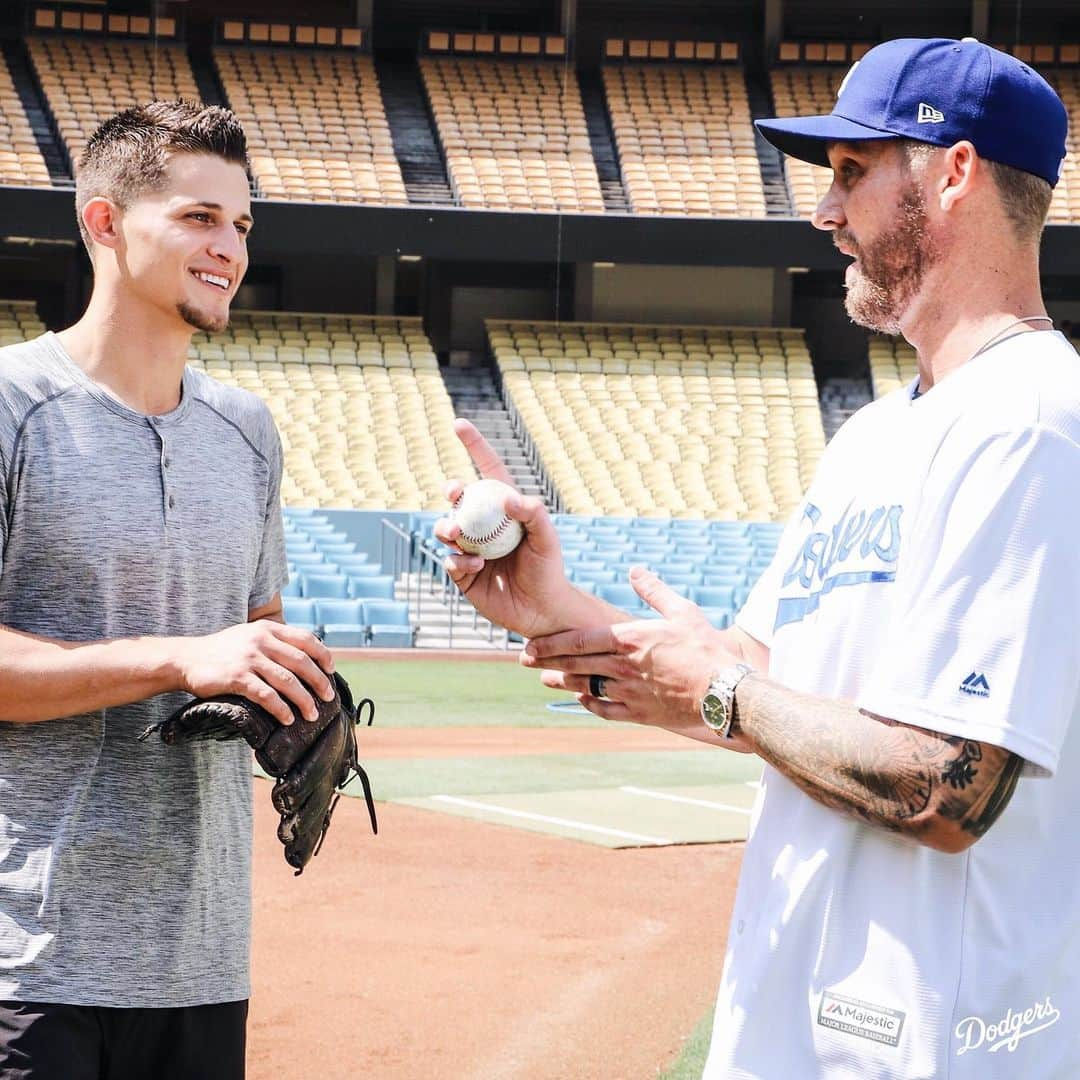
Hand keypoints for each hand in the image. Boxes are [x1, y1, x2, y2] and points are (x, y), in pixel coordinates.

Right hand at [173, 620, 335, 726]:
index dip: (322, 655)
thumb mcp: (249, 636)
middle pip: (301, 662)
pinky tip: (287, 719)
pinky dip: (281, 709)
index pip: (305, 639)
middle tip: (328, 697)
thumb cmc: (222, 651)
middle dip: (319, 681)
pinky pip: (266, 696)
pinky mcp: (237, 677)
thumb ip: (274, 642)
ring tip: (312, 714)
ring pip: (287, 681)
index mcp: (267, 629)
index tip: (331, 670)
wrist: (185, 658)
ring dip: (304, 700)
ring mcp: (249, 659)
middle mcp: (261, 641)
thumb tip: (304, 658)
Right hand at [435, 418, 589, 638]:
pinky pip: (450, 560)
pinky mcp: (463, 574)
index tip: (458, 423)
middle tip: (454, 494)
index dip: (473, 446)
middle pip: (459, 500)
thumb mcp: (547, 539)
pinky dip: (458, 559)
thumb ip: (533, 515)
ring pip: (446, 528)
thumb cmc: (549, 570)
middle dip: (452, 491)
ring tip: (456, 534)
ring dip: (446, 526)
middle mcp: (484, 526)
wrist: (541, 611)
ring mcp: (471, 549)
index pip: (487, 470)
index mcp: (504, 510)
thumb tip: (506, 497)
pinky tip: (474, 565)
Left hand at [521, 567, 749, 747]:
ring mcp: (628, 693)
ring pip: (585, 687)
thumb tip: (635, 570)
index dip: (550, 644)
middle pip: (573, 664)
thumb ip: (653, 591)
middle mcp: (621, 667)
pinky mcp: (639, 714)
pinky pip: (605, 710)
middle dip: (545, 661)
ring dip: (562, 683)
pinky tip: (582, 699)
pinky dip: (589, 704)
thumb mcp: (682, 612)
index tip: (529, 645)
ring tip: (546, 680)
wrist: (725, 693)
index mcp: (628, 639)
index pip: (577, 641)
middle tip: (524, 660)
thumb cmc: (706, 649)